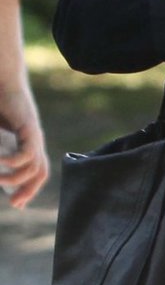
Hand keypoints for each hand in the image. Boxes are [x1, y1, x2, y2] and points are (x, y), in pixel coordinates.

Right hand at [0, 90, 49, 208]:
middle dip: (29, 190)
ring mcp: (34, 135)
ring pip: (35, 166)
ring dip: (17, 178)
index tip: (17, 203)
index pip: (36, 172)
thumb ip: (0, 151)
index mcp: (29, 143)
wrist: (4, 81)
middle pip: (41, 172)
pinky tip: (1, 163)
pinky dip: (14, 162)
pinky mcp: (29, 128)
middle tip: (14, 203)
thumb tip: (0, 168)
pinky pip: (27, 153)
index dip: (29, 188)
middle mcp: (35, 141)